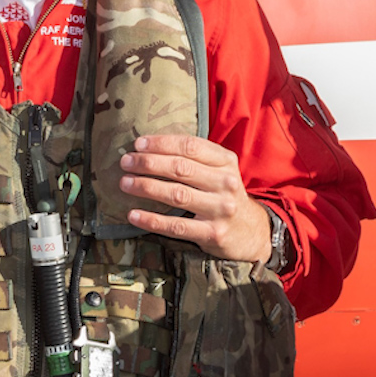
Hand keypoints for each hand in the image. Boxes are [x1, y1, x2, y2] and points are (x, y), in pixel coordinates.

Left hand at [119, 135, 270, 262]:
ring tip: (125, 183)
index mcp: (226, 162)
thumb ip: (196, 158)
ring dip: (146, 187)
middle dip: (148, 163)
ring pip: (177, 195)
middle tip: (126, 162)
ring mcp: (220, 209)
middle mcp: (225, 183)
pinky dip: (152, 220)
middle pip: (181, 168)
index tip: (138, 144)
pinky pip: (176, 226)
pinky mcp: (212, 233)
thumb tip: (150, 147)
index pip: (190, 146)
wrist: (250, 232)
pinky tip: (133, 215)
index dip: (161, 143)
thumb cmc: (224, 195)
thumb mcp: (221, 170)